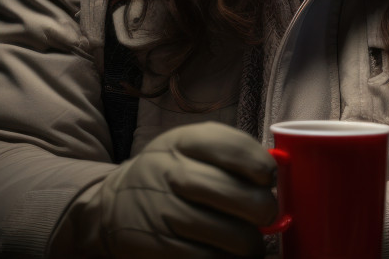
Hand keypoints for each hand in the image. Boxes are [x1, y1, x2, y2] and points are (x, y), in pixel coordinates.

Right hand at [60, 122, 278, 257]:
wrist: (111, 205)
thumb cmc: (169, 173)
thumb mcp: (190, 147)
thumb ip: (231, 152)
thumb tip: (278, 173)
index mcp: (183, 141)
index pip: (230, 145)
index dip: (260, 164)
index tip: (268, 178)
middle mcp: (169, 172)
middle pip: (230, 192)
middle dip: (262, 208)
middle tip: (267, 215)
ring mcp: (161, 210)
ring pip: (222, 232)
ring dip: (248, 242)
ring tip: (252, 243)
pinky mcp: (155, 245)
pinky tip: (229, 255)